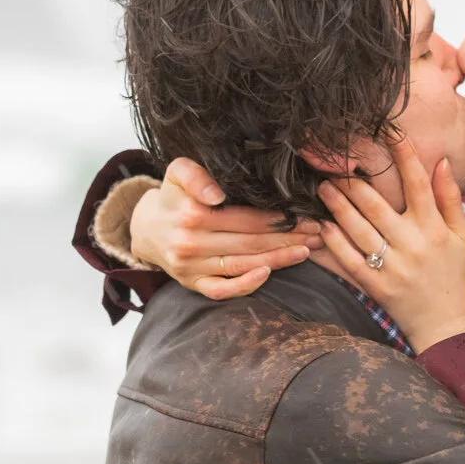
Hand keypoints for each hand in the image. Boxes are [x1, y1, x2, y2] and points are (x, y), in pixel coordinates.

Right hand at [129, 158, 321, 299]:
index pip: (246, 217)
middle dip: (288, 237)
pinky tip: (268, 273)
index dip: (279, 218)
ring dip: (279, 259)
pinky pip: (221, 291)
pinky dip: (245, 286)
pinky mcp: (192, 284)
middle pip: (250, 242)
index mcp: (192, 214)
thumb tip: (218, 193)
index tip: (306, 216)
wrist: (146, 227)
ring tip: (307, 251)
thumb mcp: (177, 172)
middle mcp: (191, 243)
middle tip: (318, 233)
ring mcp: (191, 267)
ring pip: (242, 265)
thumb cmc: (172, 196)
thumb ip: (196, 175)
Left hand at [316, 135, 464, 352]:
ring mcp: (392, 267)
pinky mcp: (375, 286)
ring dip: (337, 206)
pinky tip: (322, 227)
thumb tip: (442, 162)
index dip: (403, 156)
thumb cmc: (453, 275)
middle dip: (353, 182)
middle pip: (376, 205)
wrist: (444, 324)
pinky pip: (349, 260)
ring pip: (358, 230)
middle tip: (335, 166)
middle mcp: (412, 245)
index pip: (418, 184)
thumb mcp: (461, 236)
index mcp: (434, 229)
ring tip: (324, 189)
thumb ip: (450, 198)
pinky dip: (333, 243)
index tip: (389, 132)